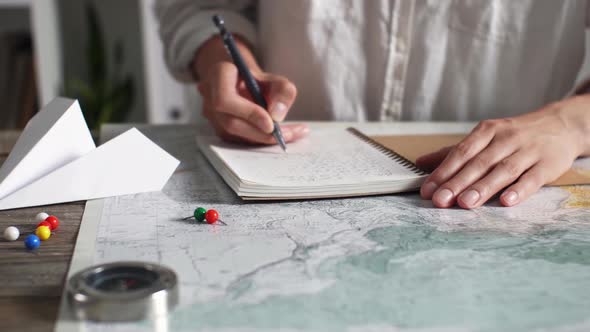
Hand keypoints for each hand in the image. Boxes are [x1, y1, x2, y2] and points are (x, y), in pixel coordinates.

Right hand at [193, 37, 308, 143]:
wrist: (239, 80)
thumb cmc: (255, 78)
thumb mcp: (274, 78)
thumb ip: (282, 91)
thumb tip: (277, 115)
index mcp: (218, 75)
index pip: (225, 99)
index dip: (248, 113)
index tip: (271, 124)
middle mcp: (209, 96)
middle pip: (231, 122)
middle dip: (261, 133)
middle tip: (288, 135)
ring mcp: (211, 115)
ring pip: (235, 135)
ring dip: (263, 139)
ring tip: (291, 135)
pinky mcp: (217, 129)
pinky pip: (238, 139)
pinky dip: (259, 140)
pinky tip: (279, 137)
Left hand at [417, 95, 589, 208]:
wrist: (562, 125)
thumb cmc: (516, 135)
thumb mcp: (485, 137)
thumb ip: (454, 152)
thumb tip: (420, 163)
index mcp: (487, 131)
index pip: (461, 152)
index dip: (443, 171)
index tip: (427, 189)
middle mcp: (506, 139)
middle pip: (478, 163)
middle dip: (457, 182)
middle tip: (440, 200)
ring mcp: (527, 151)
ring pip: (502, 170)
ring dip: (483, 187)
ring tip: (465, 203)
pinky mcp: (548, 165)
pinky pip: (532, 178)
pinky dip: (519, 190)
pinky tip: (506, 201)